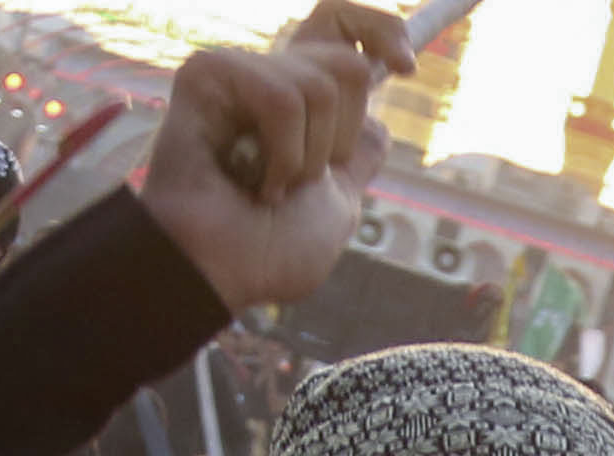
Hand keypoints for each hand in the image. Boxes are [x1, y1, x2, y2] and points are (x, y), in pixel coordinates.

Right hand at [141, 8, 395, 317]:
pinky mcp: (208, 74)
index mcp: (298, 101)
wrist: (222, 273)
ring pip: (321, 86)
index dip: (382, 29)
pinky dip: (281, 154)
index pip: (342, 24)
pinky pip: (280, 97)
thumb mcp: (336, 204)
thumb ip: (358, 157)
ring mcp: (237, 72)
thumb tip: (377, 123)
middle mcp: (268, 77)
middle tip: (300, 180)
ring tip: (267, 188)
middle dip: (339, 142)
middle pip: (346, 62)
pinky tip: (247, 180)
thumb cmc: (267, 253)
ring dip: (305, 158)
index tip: (406, 67)